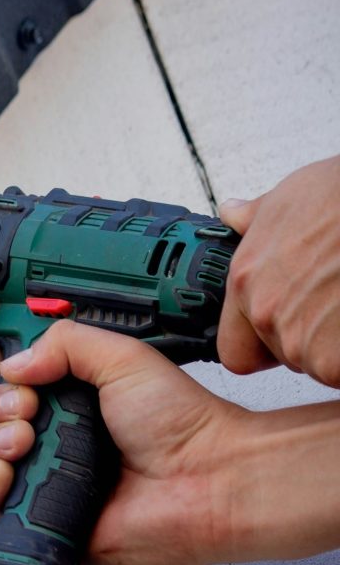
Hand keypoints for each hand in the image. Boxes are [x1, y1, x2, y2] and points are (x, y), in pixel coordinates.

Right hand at [0, 321, 339, 564]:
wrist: (207, 480)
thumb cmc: (180, 421)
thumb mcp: (122, 357)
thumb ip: (64, 343)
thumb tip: (11, 365)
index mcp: (66, 393)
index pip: (4, 373)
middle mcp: (51, 432)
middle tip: (27, 406)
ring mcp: (45, 475)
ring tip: (26, 441)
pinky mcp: (44, 516)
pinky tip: (6, 474)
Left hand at [218, 154, 339, 386]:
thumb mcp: (290, 198)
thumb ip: (255, 219)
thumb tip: (235, 213)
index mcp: (247, 280)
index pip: (235, 350)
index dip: (260, 348)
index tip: (278, 338)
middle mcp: (266, 313)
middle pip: (285, 356)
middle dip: (310, 339)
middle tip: (335, 305)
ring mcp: (302, 339)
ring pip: (318, 365)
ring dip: (335, 347)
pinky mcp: (336, 361)